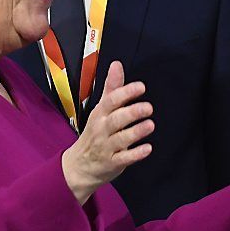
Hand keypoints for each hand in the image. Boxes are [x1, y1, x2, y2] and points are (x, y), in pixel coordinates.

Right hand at [62, 61, 154, 204]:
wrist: (79, 166)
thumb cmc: (95, 134)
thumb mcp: (101, 109)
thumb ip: (112, 88)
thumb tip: (117, 64)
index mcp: (100, 114)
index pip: (111, 101)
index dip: (126, 93)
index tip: (141, 87)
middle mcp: (102, 129)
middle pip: (116, 119)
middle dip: (131, 112)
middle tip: (148, 107)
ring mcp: (107, 147)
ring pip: (121, 139)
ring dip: (136, 132)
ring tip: (150, 125)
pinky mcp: (112, 163)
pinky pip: (123, 159)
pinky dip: (135, 154)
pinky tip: (147, 149)